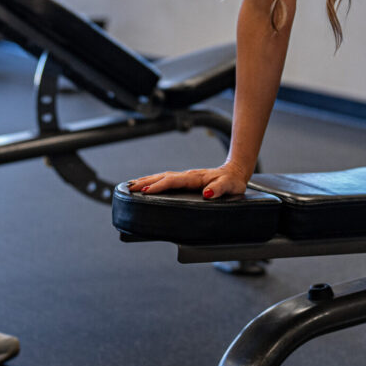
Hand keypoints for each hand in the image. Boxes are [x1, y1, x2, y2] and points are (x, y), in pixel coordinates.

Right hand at [127, 162, 250, 199]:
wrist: (235, 172)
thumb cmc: (232, 181)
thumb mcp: (230, 186)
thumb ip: (219, 189)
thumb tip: (207, 192)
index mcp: (195, 177)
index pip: (173, 181)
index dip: (159, 186)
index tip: (145, 192)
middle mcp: (187, 175)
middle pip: (162, 177)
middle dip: (145, 182)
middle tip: (130, 188)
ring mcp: (185, 176)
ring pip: (162, 176)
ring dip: (146, 181)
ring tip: (131, 186)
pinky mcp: (185, 180)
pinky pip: (166, 179)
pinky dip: (153, 181)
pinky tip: (145, 185)